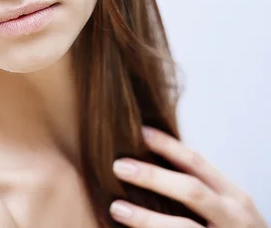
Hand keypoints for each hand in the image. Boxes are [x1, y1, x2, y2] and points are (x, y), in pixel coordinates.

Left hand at [109, 126, 267, 226]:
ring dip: (145, 218)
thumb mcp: (226, 207)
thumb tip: (148, 161)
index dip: (168, 145)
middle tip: (118, 166)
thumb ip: (198, 188)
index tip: (140, 131)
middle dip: (153, 177)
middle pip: (191, 191)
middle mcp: (233, 217)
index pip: (197, 163)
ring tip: (116, 208)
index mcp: (233, 197)